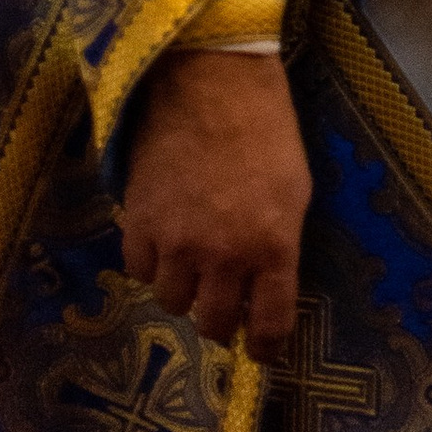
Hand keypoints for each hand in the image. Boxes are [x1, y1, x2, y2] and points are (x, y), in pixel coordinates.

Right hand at [120, 50, 312, 362]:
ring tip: (190, 262)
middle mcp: (224, 257)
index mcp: (273, 248)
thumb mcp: (294, 190)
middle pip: (215, 323)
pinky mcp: (137, 224)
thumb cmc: (266, 127)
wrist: (209, 80)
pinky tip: (162, 240)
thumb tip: (265, 287)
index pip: (270, 326)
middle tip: (222, 302)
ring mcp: (176, 243)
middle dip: (222, 320)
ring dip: (184, 289)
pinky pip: (139, 271)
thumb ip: (280, 246)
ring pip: (173, 301)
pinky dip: (151, 264)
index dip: (266, 349)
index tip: (261, 352)